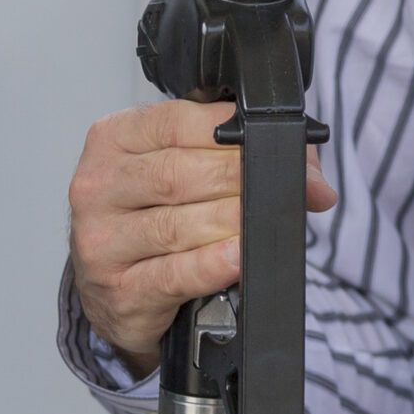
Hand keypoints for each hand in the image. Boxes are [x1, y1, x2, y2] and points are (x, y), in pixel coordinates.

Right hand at [66, 99, 337, 376]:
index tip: (279, 145)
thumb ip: (245, 156)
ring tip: (266, 221)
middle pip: (179, 174)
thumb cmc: (152, 215)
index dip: (234, 133)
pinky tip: (239, 256)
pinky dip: (213, 264)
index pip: (177, 123)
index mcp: (113, 139)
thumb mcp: (184, 170)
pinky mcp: (118, 290)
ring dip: (233, 222)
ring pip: (178, 225)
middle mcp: (97, 185)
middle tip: (284, 189)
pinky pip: (174, 274)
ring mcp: (101, 240)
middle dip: (241, 179)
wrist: (113, 289)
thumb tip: (316, 184)